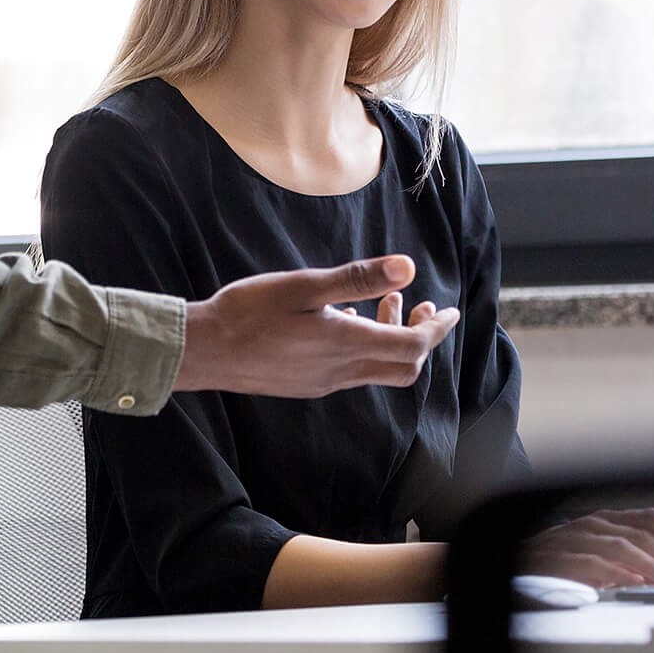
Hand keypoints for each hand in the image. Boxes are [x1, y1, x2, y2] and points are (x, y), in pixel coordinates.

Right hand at [175, 256, 458, 396]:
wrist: (203, 352)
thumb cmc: (248, 312)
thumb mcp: (304, 286)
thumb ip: (357, 278)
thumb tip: (407, 267)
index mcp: (346, 345)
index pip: (413, 346)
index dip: (437, 329)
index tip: (450, 311)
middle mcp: (341, 371)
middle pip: (404, 366)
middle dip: (420, 337)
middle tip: (421, 305)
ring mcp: (323, 382)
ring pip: (377, 369)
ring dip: (391, 339)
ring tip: (384, 303)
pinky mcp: (306, 385)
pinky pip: (352, 371)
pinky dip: (365, 347)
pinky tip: (344, 320)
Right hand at [524, 508, 653, 589]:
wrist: (514, 568)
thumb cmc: (563, 565)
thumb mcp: (605, 560)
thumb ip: (639, 563)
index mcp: (607, 521)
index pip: (649, 519)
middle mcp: (593, 524)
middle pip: (642, 532)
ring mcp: (575, 539)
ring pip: (622, 544)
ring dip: (653, 563)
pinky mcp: (558, 558)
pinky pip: (593, 562)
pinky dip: (618, 573)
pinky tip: (637, 584)